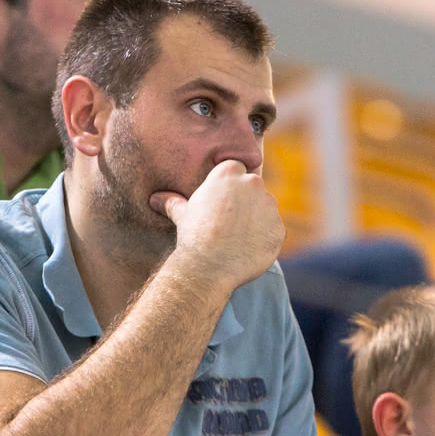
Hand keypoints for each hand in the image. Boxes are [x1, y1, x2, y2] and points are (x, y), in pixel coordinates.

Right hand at [151, 160, 283, 288]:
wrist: (210, 266)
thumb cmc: (193, 236)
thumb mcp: (182, 214)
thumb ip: (173, 202)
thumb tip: (155, 198)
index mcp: (229, 173)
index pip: (236, 169)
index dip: (229, 186)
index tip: (222, 200)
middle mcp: (253, 184)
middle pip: (253, 187)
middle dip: (244, 201)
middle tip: (228, 221)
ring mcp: (269, 206)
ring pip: (265, 208)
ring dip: (256, 218)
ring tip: (237, 237)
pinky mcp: (279, 228)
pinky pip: (273, 230)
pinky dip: (264, 237)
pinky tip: (248, 248)